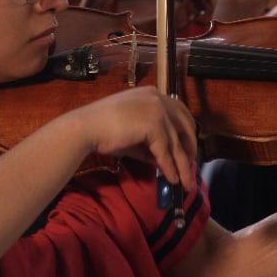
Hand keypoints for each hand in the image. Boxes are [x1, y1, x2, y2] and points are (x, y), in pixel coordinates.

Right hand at [75, 88, 197, 191]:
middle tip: (192, 166)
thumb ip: (151, 144)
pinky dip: (169, 167)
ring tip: (186, 182)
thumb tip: (166, 161)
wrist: (85, 128)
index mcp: (153, 94)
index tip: (189, 148)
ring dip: (182, 165)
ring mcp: (156, 110)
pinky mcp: (153, 124)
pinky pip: (165, 151)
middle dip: (190, 149)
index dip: (187, 131)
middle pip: (184, 126)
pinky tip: (172, 179)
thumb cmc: (104, 130)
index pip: (180, 112)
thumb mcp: (134, 136)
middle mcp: (158, 98)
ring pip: (176, 142)